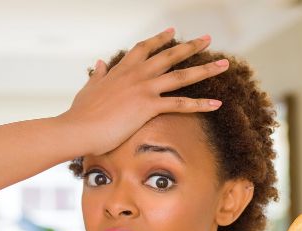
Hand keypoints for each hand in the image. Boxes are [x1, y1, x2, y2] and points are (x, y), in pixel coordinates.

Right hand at [56, 27, 228, 156]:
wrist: (77, 128)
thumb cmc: (80, 114)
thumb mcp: (88, 89)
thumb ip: (98, 75)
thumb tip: (100, 63)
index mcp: (121, 70)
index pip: (145, 48)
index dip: (160, 39)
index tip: (172, 31)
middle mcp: (136, 74)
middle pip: (170, 55)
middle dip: (191, 46)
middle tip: (208, 39)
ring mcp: (144, 89)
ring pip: (182, 75)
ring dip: (206, 69)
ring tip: (224, 64)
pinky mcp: (148, 106)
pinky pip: (181, 104)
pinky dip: (201, 104)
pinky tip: (217, 103)